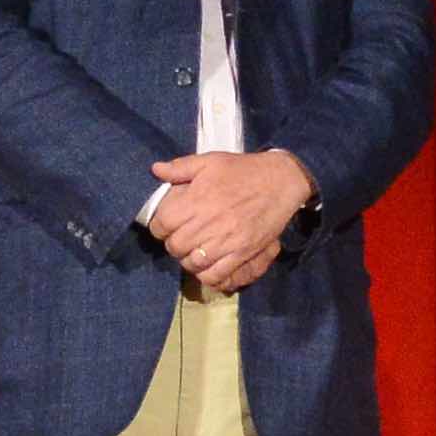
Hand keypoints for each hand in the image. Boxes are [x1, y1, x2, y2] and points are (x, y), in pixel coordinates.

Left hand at [142, 146, 313, 296]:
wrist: (280, 181)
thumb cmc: (243, 170)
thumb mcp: (210, 161)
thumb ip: (180, 167)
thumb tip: (156, 170)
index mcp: (196, 199)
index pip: (162, 224)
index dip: (159, 226)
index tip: (165, 225)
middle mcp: (208, 223)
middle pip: (175, 246)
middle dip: (173, 244)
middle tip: (181, 237)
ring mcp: (226, 240)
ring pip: (193, 263)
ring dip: (189, 260)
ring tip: (194, 251)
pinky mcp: (242, 252)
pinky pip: (216, 275)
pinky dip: (207, 275)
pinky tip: (208, 265)